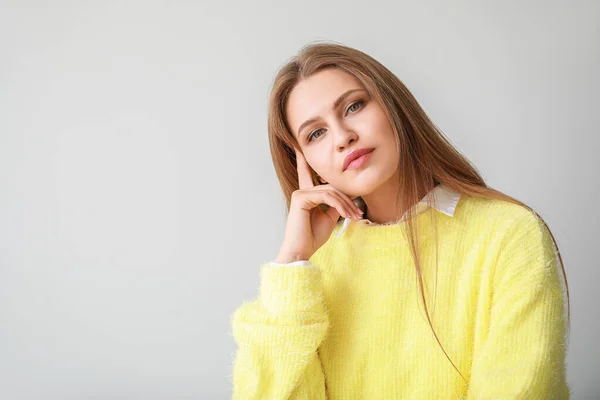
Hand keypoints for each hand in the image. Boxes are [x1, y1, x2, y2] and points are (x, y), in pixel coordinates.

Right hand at [275, 148, 362, 262]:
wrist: (302, 251)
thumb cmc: (313, 237)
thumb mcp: (329, 218)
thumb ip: (335, 204)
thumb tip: (348, 194)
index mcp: (307, 195)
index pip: (307, 174)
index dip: (304, 160)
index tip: (301, 147)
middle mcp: (302, 192)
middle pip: (331, 186)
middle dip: (347, 199)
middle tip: (359, 214)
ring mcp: (300, 193)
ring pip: (331, 191)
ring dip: (347, 205)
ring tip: (355, 217)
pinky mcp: (300, 198)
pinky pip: (327, 197)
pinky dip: (339, 205)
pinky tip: (346, 215)